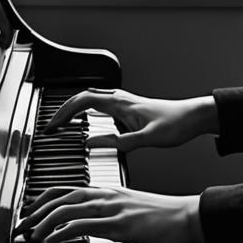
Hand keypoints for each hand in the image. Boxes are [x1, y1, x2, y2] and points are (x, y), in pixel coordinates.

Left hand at [15, 184, 202, 242]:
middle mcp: (104, 194)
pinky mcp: (117, 223)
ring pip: (66, 208)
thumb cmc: (161, 216)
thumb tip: (90, 225)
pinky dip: (61, 234)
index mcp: (106, 190)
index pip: (66, 188)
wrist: (185, 215)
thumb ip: (108, 214)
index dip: (43, 198)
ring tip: (30, 236)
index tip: (29, 211)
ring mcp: (110, 208)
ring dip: (43, 223)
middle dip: (35, 211)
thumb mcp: (129, 210)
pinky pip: (81, 225)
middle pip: (60, 196)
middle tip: (20, 225)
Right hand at [45, 88, 216, 153]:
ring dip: (73, 109)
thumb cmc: (174, 125)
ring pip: (90, 99)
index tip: (52, 126)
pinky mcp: (127, 108)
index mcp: (120, 103)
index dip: (64, 112)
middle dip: (63, 110)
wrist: (192, 117)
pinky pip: (99, 104)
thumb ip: (119, 142)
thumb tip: (90, 145)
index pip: (83, 101)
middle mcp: (119, 98)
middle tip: (50, 127)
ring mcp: (123, 101)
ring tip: (61, 125)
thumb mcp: (146, 139)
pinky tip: (84, 124)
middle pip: (82, 97)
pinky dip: (85, 112)